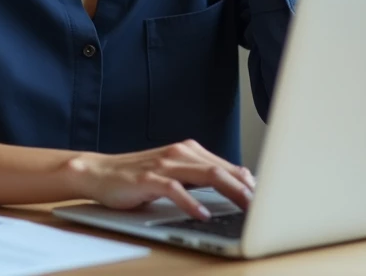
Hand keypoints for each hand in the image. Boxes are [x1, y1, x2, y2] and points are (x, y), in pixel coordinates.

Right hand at [65, 139, 255, 219]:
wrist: (99, 173)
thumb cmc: (138, 177)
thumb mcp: (173, 174)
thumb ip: (200, 178)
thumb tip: (235, 187)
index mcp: (188, 151)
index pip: (226, 165)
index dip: (248, 181)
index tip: (267, 197)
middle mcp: (179, 153)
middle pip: (221, 169)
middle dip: (246, 187)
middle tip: (264, 204)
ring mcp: (164, 164)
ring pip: (205, 174)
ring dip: (228, 191)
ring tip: (245, 207)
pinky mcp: (148, 179)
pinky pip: (175, 190)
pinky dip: (191, 202)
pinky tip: (202, 214)